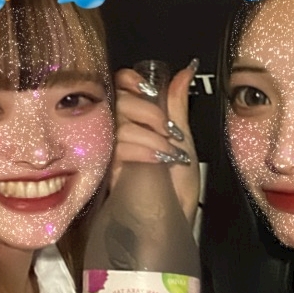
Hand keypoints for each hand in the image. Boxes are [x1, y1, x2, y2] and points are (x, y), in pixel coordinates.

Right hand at [113, 61, 199, 225]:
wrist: (173, 222)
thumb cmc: (177, 189)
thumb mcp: (183, 141)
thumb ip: (177, 105)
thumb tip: (185, 70)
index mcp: (136, 121)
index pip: (121, 86)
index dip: (131, 80)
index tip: (146, 87)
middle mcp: (119, 133)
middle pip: (119, 100)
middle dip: (147, 110)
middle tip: (167, 130)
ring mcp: (111, 152)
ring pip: (119, 123)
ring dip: (149, 134)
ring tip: (166, 152)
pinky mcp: (107, 171)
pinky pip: (118, 147)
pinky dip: (141, 148)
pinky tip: (156, 159)